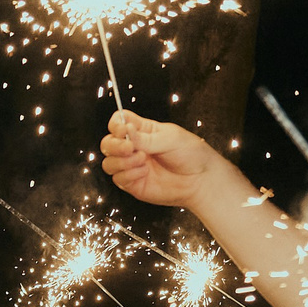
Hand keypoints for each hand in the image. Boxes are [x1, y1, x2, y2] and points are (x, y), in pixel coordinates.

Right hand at [98, 109, 223, 209]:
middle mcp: (134, 148)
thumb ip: (145, 138)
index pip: (118, 122)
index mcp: (142, 131)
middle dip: (115, 145)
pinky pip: (118, 179)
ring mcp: (132, 166)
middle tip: (130, 148)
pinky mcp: (132, 184)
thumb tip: (126, 131)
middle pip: (108, 143)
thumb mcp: (170, 138)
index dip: (116, 125)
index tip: (124, 130)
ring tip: (143, 160)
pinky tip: (145, 172)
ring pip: (109, 163)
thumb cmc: (190, 154)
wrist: (199, 180)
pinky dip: (129, 175)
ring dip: (123, 161)